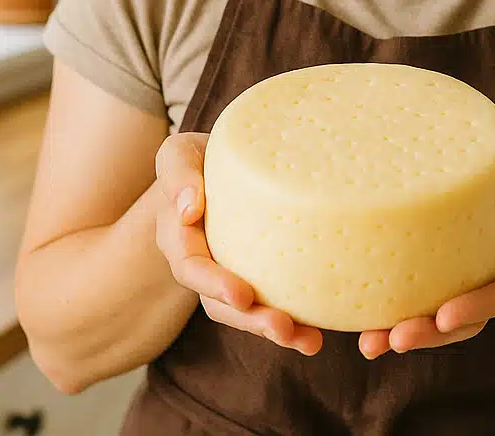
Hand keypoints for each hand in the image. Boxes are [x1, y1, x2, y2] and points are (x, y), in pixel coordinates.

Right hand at [155, 132, 322, 354]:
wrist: (221, 162)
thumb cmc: (199, 156)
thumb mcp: (179, 154)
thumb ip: (178, 174)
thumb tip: (189, 208)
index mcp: (179, 236)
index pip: (190, 266)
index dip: (213, 283)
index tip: (242, 295)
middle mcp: (202, 262)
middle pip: (219, 302)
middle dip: (250, 319)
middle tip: (282, 327)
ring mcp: (229, 271)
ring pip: (245, 312)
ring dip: (273, 328)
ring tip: (307, 340)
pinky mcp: (257, 274)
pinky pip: (268, 303)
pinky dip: (292, 321)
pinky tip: (316, 334)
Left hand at [358, 152, 494, 358]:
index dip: (479, 307)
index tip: (447, 317)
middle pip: (470, 320)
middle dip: (432, 333)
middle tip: (396, 340)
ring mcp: (476, 280)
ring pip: (445, 317)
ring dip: (410, 331)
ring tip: (370, 343)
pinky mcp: (452, 271)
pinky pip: (429, 295)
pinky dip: (400, 310)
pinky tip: (366, 322)